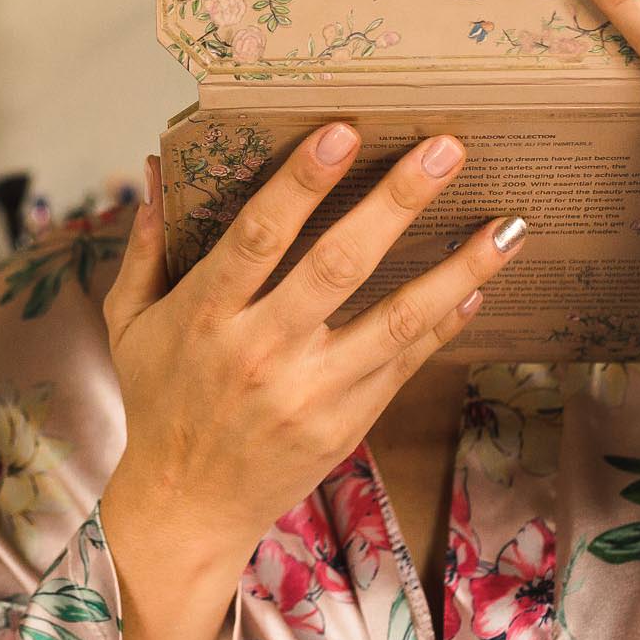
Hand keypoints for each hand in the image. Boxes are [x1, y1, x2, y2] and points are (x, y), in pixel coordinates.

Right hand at [101, 126, 527, 564]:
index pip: (258, 236)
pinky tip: (479, 284)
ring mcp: (309, 392)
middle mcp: (259, 351)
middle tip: (446, 149)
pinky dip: (446, 322)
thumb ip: (147, 246)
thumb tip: (160, 169)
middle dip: (396, 202)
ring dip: (457, 269)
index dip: (301, 182)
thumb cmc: (159, 402)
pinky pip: (406, 364)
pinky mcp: (344, 424)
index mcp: (204, 315)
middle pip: (338, 265)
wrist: (186, 506)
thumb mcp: (131, 322)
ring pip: (395, 320)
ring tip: (508, 225)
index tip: (343, 132)